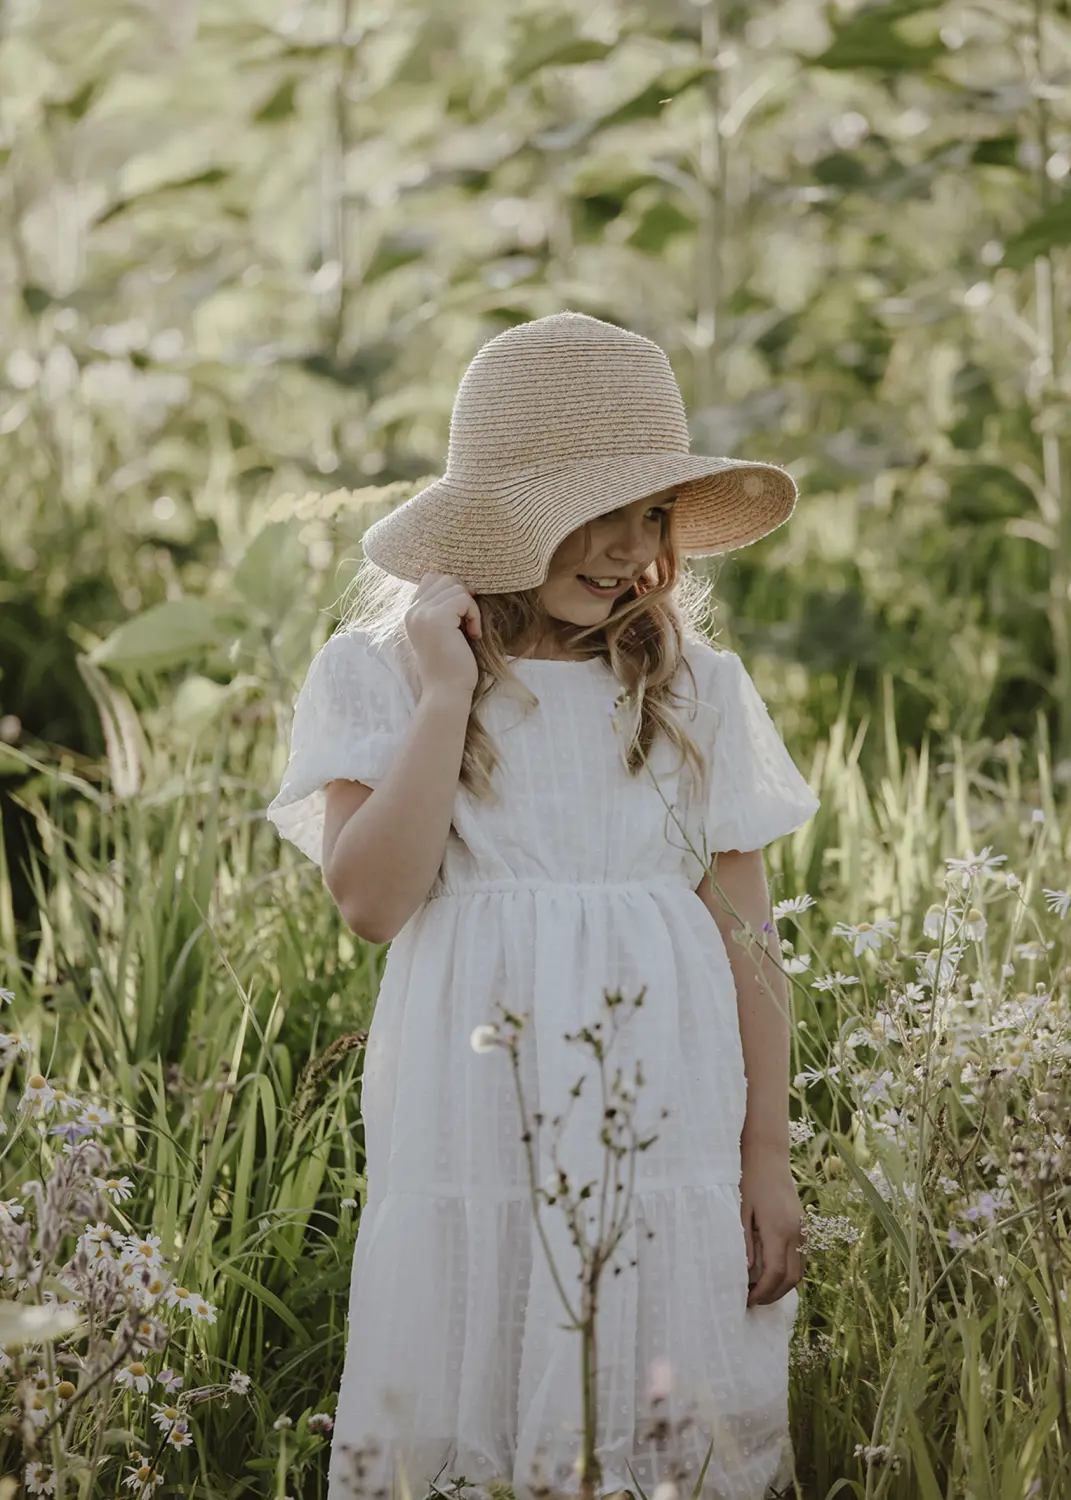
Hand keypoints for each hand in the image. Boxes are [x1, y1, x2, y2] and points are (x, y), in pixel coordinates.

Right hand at [404, 572, 481, 696]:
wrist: (446, 691)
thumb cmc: (451, 666)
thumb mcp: (445, 632)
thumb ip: (445, 609)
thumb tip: (466, 586)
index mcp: (412, 614)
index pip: (432, 579)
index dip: (454, 591)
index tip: (462, 616)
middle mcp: (413, 611)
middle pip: (446, 579)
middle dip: (464, 597)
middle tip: (468, 622)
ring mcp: (422, 614)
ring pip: (456, 587)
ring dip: (471, 608)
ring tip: (470, 630)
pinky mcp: (436, 619)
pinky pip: (464, 599)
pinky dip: (474, 615)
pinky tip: (473, 634)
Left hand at [740, 1142, 805, 1307]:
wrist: (768, 1156)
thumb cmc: (749, 1180)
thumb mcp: (741, 1210)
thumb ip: (746, 1242)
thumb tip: (748, 1271)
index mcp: (778, 1229)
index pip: (775, 1273)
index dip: (763, 1292)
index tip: (747, 1300)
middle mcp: (795, 1233)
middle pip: (791, 1279)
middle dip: (773, 1295)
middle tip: (752, 1300)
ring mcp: (803, 1230)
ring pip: (800, 1272)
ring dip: (783, 1287)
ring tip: (761, 1291)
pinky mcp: (804, 1226)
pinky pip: (802, 1259)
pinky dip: (790, 1273)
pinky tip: (773, 1273)